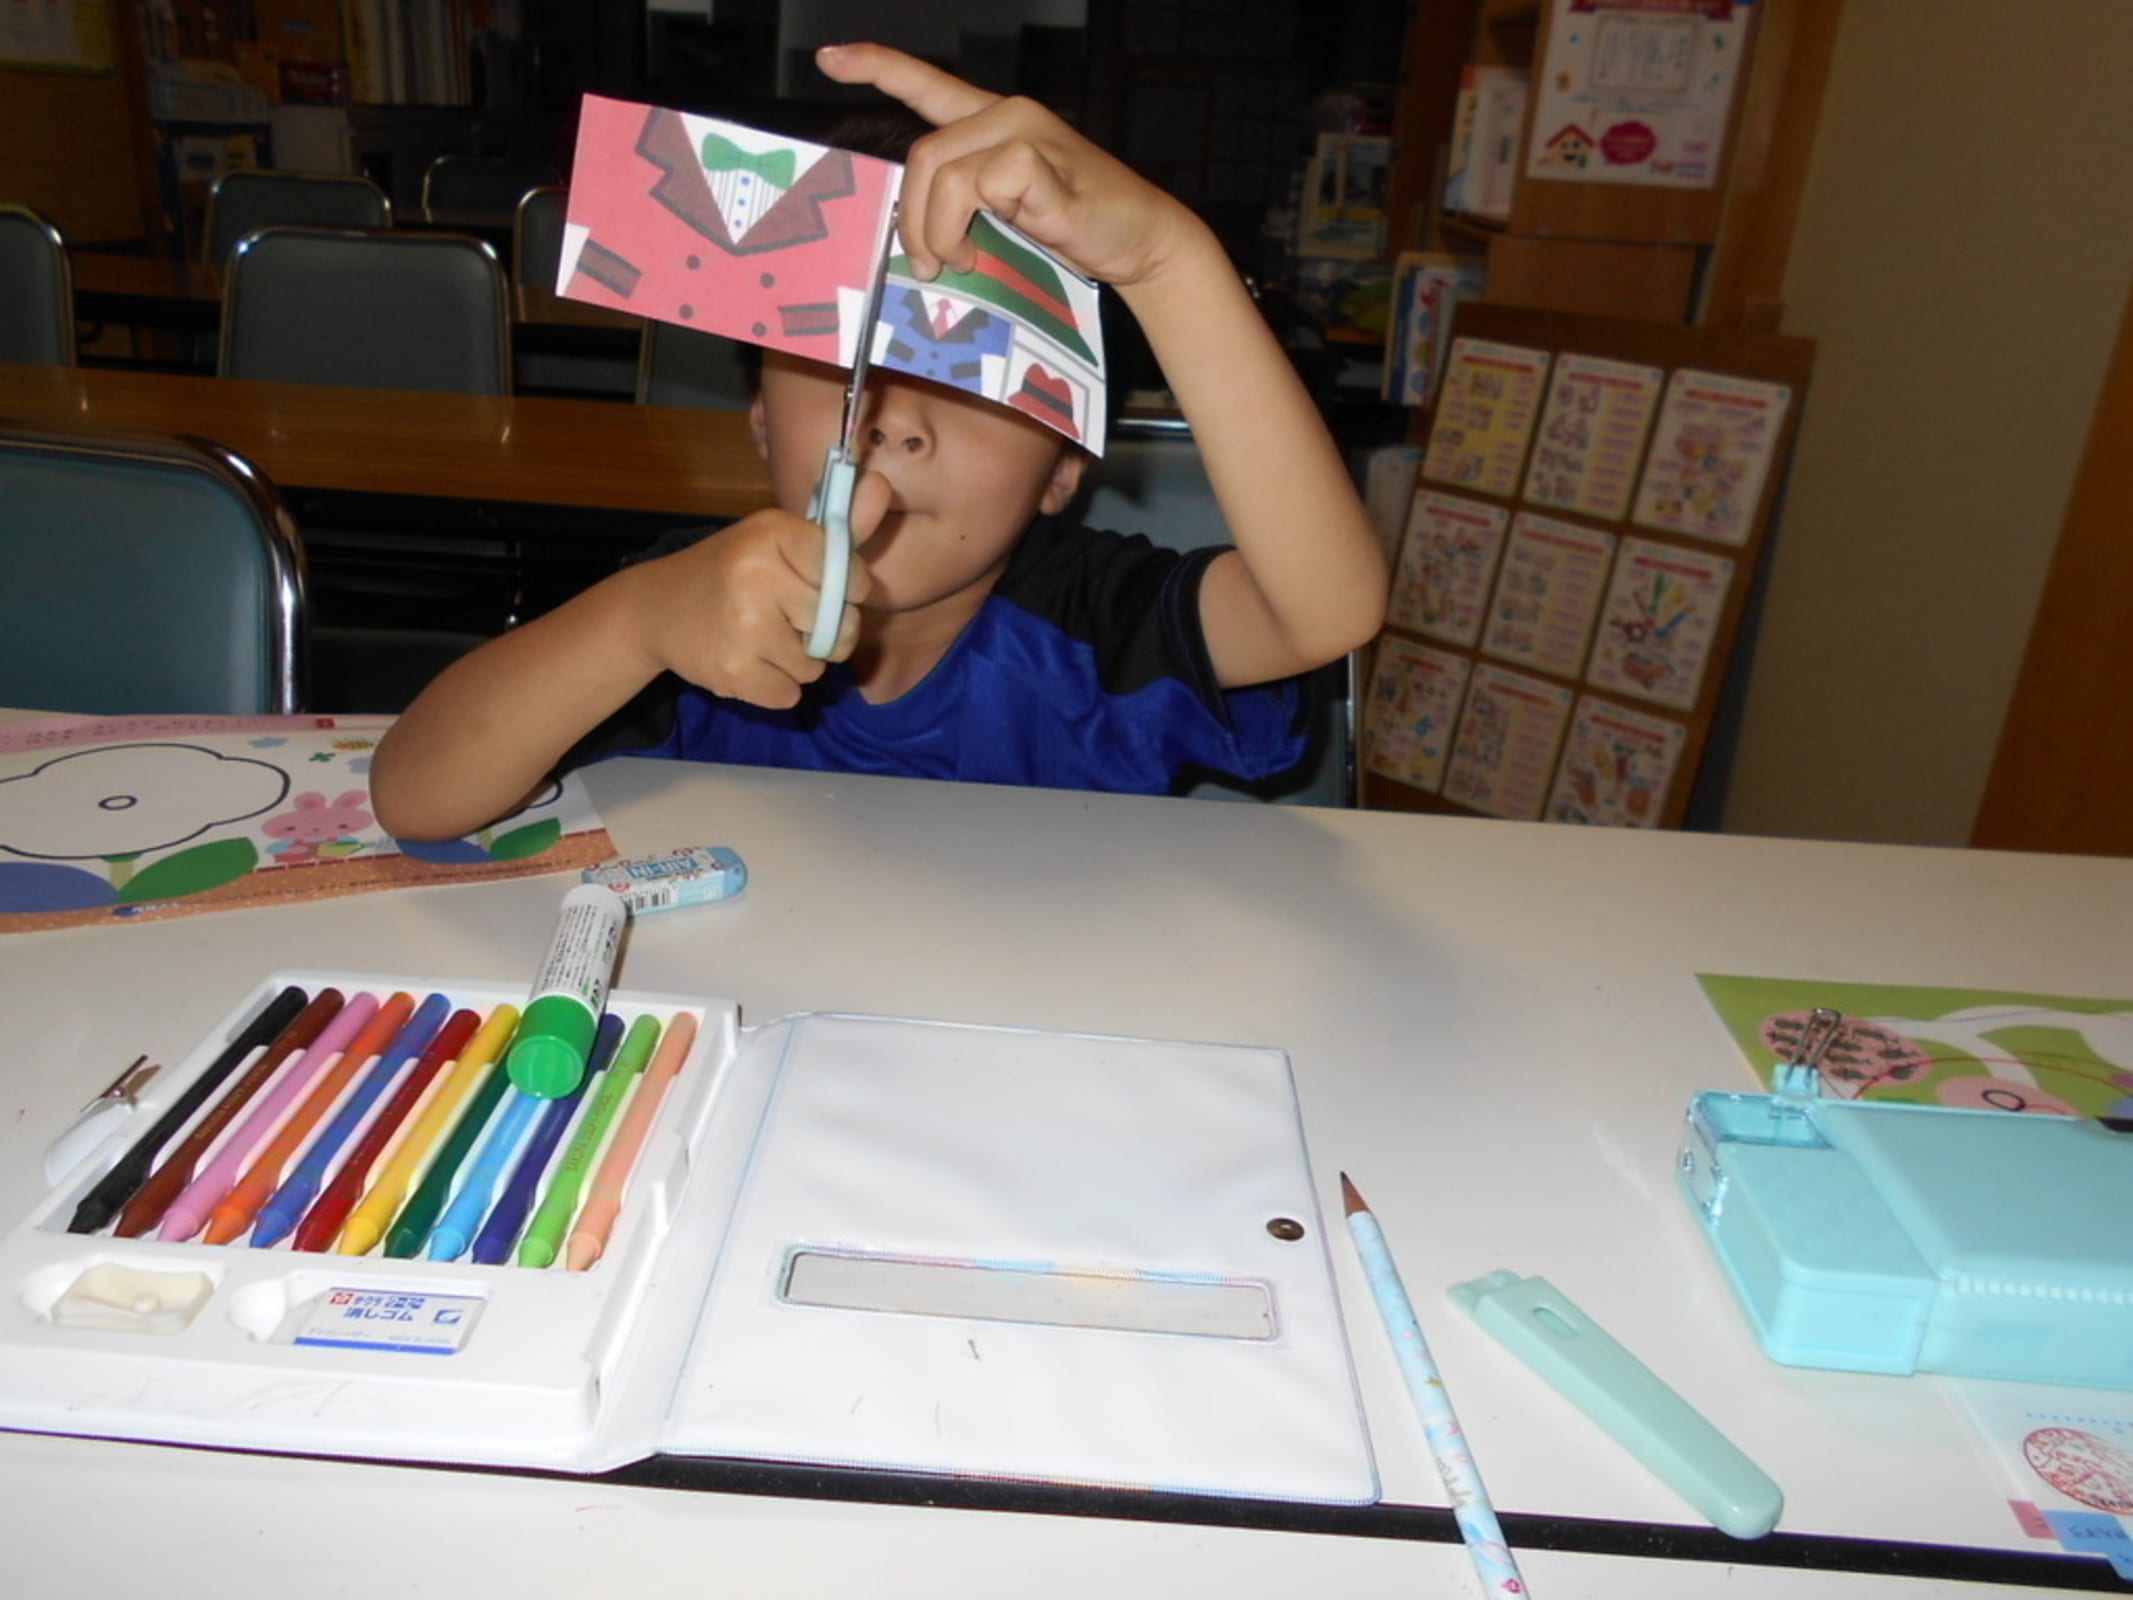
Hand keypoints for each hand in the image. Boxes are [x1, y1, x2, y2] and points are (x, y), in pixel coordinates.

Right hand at [632, 471, 891, 708]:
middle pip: (839, 627)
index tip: (820, 585)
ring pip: (815, 667)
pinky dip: (775, 686)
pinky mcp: (734, 673)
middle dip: (824, 632)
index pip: (849, 573)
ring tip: (763, 637)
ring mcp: (745, 628)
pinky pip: (790, 695)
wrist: (656, 609)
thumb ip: (837, 530)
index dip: (846, 588)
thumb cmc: (733, 571)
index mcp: (773, 533)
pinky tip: (749, 660)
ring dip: (798, 662)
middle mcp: (758, 575)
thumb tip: (884, 485)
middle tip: (789, 618)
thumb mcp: (778, 540)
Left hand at [815, 42, 1197, 289]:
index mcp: (995, 121)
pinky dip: (971, 225)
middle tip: (930, 262)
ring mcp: (1026, 133)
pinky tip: (995, 247)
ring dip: (938, 230)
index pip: (927, 84)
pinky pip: (978, 186)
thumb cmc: (1076, 231)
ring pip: (942, 173)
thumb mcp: (1009, 213)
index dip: (875, 66)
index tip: (829, 59)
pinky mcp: (1041, 162)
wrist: (1141, 241)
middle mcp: (1007, 115)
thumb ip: (965, 205)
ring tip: (959, 262)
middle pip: (922, 155)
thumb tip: (914, 236)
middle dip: (912, 218)